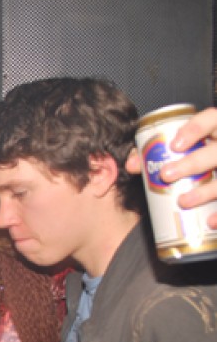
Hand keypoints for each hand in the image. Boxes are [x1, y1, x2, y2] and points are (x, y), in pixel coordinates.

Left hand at [127, 107, 216, 227]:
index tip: (174, 144)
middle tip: (166, 175)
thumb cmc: (198, 156)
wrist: (214, 170)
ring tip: (183, 201)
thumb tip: (133, 164)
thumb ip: (156, 153)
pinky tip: (210, 222)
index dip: (195, 129)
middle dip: (193, 163)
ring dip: (206, 191)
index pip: (212, 119)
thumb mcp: (184, 149)